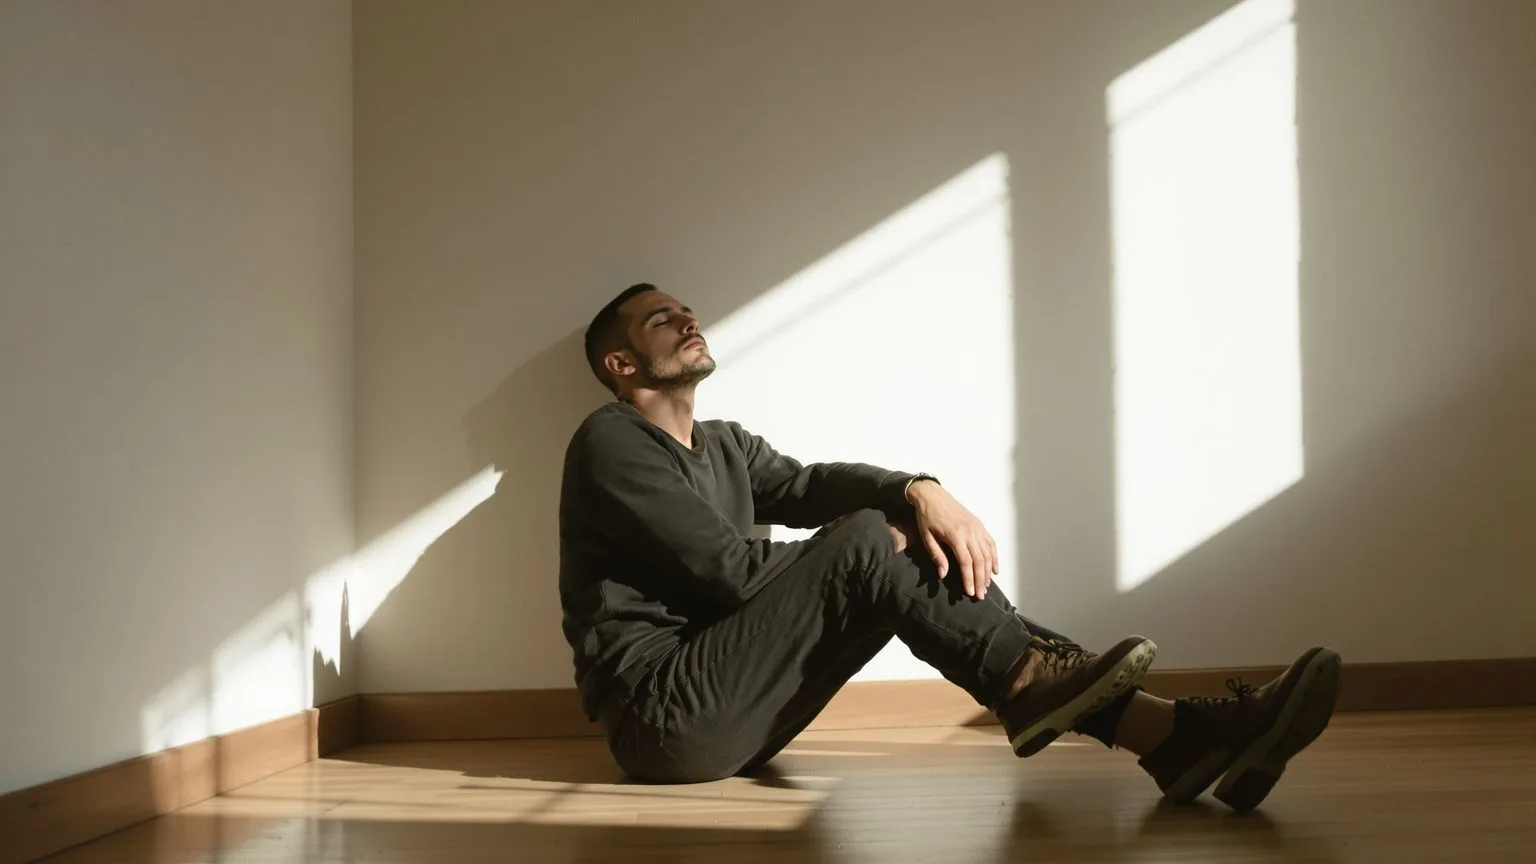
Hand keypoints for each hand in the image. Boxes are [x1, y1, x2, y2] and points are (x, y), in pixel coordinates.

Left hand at [906, 480, 997, 598]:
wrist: (932, 495)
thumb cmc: (926, 516)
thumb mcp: (927, 537)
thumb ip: (937, 556)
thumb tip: (944, 575)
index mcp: (955, 535)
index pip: (966, 562)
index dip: (969, 579)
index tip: (970, 593)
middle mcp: (970, 532)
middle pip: (980, 560)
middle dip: (980, 580)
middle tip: (980, 595)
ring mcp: (977, 528)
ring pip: (988, 553)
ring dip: (988, 571)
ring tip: (986, 586)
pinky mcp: (979, 525)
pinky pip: (990, 543)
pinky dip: (994, 557)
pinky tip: (994, 569)